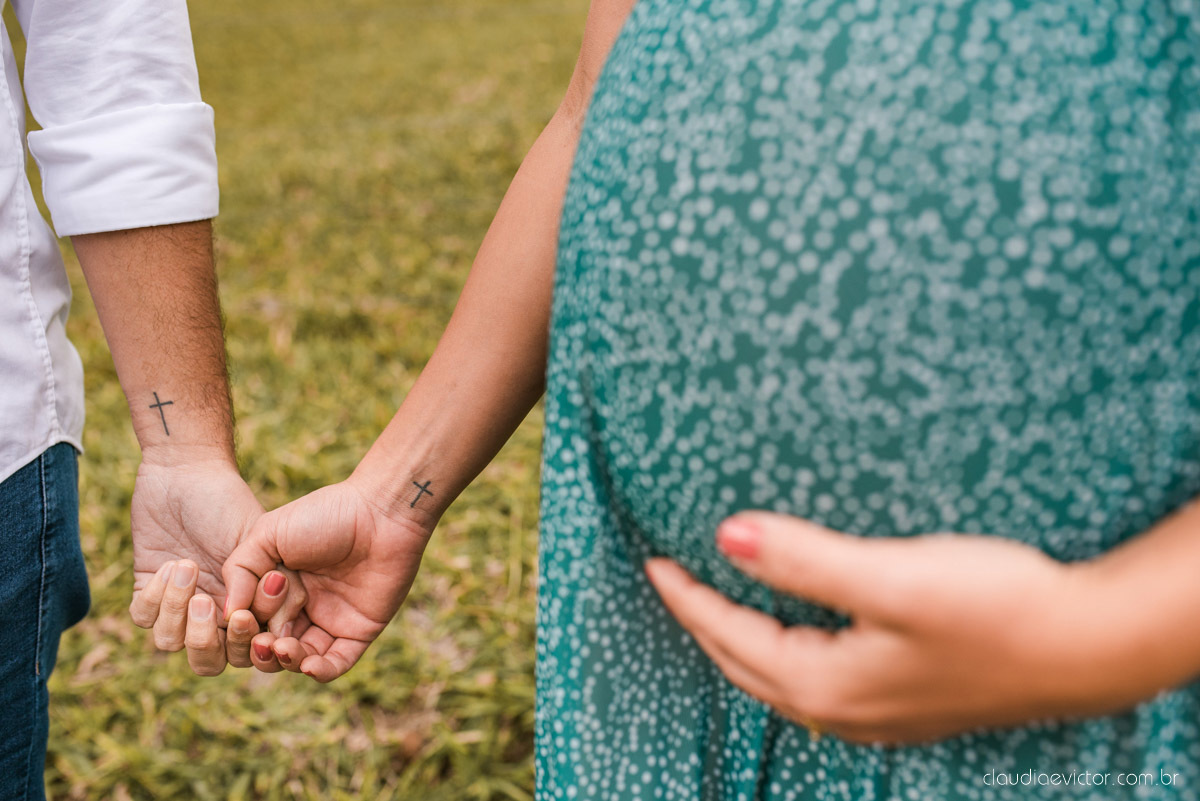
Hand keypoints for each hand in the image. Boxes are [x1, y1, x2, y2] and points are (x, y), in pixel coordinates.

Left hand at [127, 450, 305, 673]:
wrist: (185, 473)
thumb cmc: (229, 504)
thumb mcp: (258, 544)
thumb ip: (271, 585)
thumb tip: (273, 630)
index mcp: (249, 606)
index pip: (251, 653)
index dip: (247, 647)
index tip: (242, 617)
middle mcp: (216, 613)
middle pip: (209, 661)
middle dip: (206, 640)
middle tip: (208, 602)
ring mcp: (180, 605)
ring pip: (172, 643)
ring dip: (176, 610)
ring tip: (186, 568)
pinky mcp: (148, 592)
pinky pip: (144, 619)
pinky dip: (154, 597)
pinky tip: (170, 564)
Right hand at [222, 479, 432, 681]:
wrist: (380, 512)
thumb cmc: (325, 515)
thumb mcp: (268, 534)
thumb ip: (240, 570)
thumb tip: (227, 615)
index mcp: (277, 584)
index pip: (251, 620)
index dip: (244, 624)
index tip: (244, 614)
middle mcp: (302, 605)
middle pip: (269, 645)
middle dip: (261, 646)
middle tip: (264, 635)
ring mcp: (331, 619)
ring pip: (300, 659)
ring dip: (286, 661)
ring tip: (282, 646)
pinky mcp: (360, 630)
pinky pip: (338, 663)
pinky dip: (321, 671)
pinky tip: (308, 665)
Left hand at [646, 513, 1134, 744]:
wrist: (1087, 647)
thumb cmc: (994, 608)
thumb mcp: (890, 578)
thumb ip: (804, 559)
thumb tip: (725, 537)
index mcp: (825, 682)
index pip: (729, 635)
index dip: (688, 596)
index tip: (654, 560)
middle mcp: (843, 709)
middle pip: (745, 664)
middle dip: (704, 623)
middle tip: (674, 581)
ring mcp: (877, 712)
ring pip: (779, 676)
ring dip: (743, 640)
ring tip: (722, 603)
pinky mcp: (907, 700)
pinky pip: (817, 679)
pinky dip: (786, 650)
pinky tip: (798, 630)